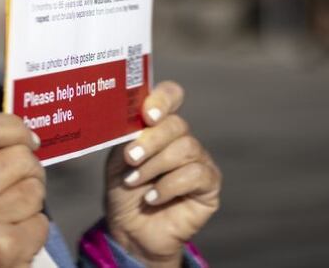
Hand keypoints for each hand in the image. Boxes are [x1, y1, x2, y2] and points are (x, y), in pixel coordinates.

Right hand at [0, 114, 48, 267]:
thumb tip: (23, 136)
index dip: (15, 127)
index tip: (28, 138)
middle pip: (20, 157)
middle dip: (29, 170)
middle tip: (18, 188)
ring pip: (35, 188)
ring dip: (32, 203)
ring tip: (10, 217)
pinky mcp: (7, 247)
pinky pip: (41, 222)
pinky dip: (33, 232)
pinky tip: (13, 240)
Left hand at [104, 82, 220, 266]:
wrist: (130, 231)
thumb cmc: (124, 191)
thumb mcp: (118, 160)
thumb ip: (129, 137)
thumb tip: (139, 123)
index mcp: (160, 125)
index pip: (171, 96)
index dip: (163, 100)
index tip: (148, 115)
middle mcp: (182, 138)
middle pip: (177, 124)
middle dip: (151, 141)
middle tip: (130, 159)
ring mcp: (199, 160)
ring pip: (186, 148)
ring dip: (155, 166)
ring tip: (135, 182)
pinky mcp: (209, 185)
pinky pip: (196, 174)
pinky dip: (169, 185)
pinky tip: (153, 197)